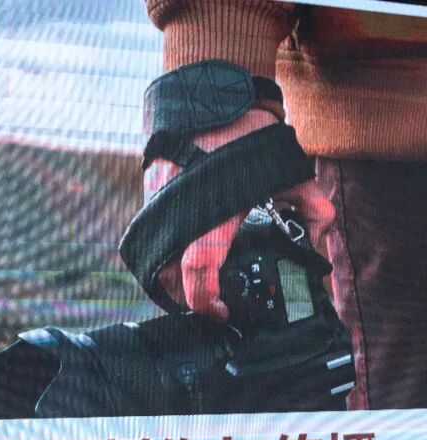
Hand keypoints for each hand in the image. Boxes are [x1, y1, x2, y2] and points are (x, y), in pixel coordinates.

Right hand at [147, 109, 334, 320]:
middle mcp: (177, 215)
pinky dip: (165, 251)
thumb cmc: (244, 132)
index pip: (198, 272)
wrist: (208, 95)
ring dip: (171, 277)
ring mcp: (158, 205)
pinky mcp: (150, 195)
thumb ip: (309, 203)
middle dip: (185, 296)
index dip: (206, 301)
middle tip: (208, 301)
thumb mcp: (284, 168)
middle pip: (167, 276)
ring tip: (195, 281)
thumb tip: (322, 233)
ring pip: (154, 259)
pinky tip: (185, 249)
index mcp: (210, 215)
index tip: (221, 310)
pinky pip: (151, 236)